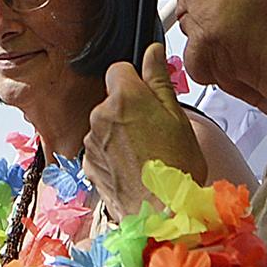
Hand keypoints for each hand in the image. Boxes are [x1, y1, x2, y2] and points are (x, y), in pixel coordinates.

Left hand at [85, 42, 206, 215]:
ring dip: (121, 134)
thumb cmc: (176, 167)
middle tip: (156, 131)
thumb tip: (153, 52)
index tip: (148, 94)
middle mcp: (101, 116)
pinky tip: (135, 168)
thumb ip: (159, 80)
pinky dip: (113, 156)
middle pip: (113, 100)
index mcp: (124, 98)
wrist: (162, 214)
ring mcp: (91, 142)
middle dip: (130, 110)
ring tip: (147, 154)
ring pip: (106, 126)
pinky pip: (100, 150)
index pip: (120, 69)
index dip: (136, 80)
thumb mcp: (177, 116)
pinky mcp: (88, 165)